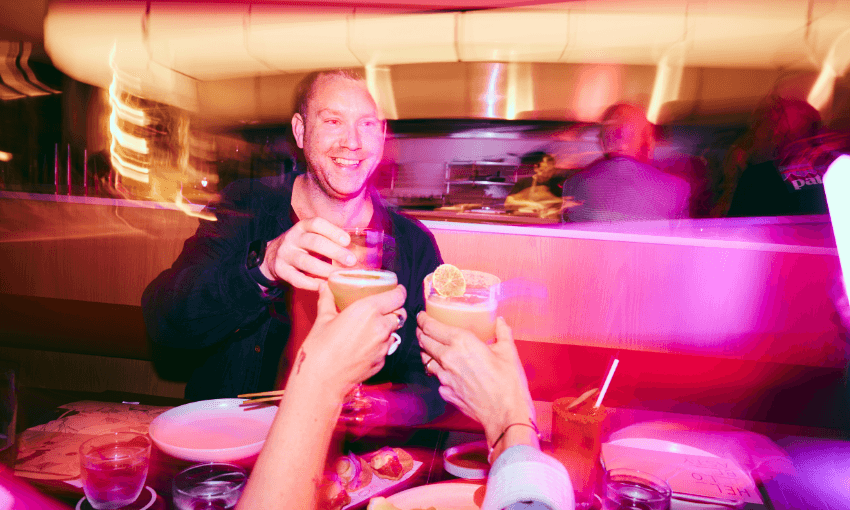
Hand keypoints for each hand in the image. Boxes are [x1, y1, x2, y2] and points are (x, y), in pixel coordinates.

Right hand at [261, 217, 357, 290]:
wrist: (272, 256)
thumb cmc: (302, 246)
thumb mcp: (311, 236)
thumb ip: (329, 240)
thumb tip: (355, 251)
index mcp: (302, 227)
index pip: (317, 223)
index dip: (333, 231)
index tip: (347, 241)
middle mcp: (292, 238)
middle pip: (314, 242)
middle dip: (334, 251)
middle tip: (351, 261)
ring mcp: (285, 254)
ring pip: (305, 261)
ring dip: (324, 269)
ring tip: (338, 275)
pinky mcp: (281, 270)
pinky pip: (296, 278)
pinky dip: (311, 283)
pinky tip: (323, 285)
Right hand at [297, 281, 405, 400]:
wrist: (321, 380)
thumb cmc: (319, 348)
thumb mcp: (323, 318)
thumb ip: (327, 299)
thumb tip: (324, 286)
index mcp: (368, 310)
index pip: (398, 296)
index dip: (398, 291)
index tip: (395, 289)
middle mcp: (380, 326)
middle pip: (400, 313)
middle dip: (394, 310)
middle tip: (382, 309)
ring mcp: (383, 346)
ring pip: (395, 331)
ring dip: (388, 328)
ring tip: (372, 328)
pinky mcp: (382, 361)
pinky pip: (388, 347)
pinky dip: (381, 344)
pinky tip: (366, 345)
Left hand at [416, 313, 534, 445]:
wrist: (505, 414)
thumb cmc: (508, 382)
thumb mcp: (508, 352)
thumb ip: (502, 332)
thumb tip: (500, 321)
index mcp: (462, 342)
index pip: (431, 327)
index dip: (423, 319)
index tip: (421, 316)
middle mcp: (448, 357)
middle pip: (424, 341)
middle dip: (421, 333)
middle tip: (423, 329)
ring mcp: (444, 377)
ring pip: (426, 360)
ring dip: (426, 352)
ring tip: (430, 348)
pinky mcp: (445, 392)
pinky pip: (437, 379)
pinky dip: (439, 373)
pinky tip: (446, 372)